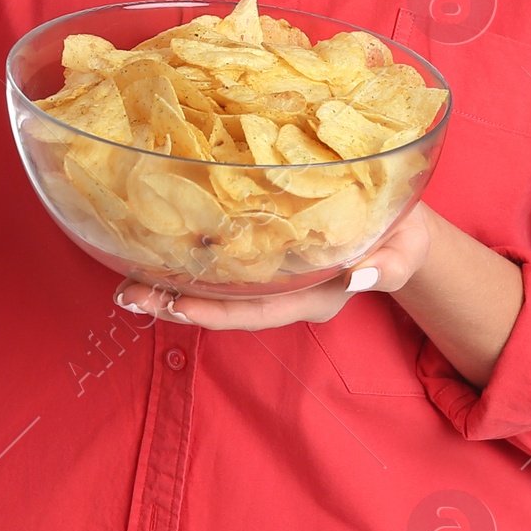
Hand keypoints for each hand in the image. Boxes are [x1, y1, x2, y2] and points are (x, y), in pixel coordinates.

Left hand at [113, 203, 432, 329]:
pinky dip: (188, 256)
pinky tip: (154, 245)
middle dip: (176, 303)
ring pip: (217, 286)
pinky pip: (223, 260)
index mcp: (316, 294)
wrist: (401, 219)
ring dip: (171, 284)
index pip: (259, 310)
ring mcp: (274, 272)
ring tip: (125, 279)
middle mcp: (286, 289)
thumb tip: (357, 276)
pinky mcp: (265, 248)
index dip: (216, 311)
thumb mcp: (405, 248)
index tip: (176, 305)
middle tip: (127, 294)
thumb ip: (387, 265)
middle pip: (225, 305)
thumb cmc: (403, 234)